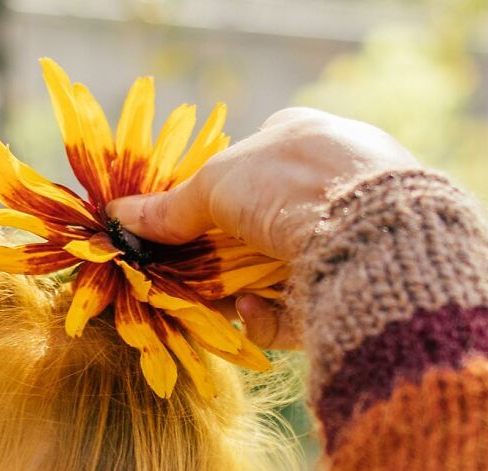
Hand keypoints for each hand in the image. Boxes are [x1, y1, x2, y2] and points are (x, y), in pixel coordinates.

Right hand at [108, 107, 420, 348]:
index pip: (249, 164)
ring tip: (207, 303)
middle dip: (217, 256)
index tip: (180, 225)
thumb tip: (118, 217)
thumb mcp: (216, 185)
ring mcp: (342, 238)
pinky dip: (265, 313)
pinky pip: (293, 309)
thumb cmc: (291, 182)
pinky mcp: (348, 289)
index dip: (212, 194)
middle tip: (183, 273)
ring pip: (270, 275)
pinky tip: (252, 307)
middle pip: (254, 228)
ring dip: (233, 291)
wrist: (368, 235)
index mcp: (304, 140)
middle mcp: (327, 185)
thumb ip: (169, 208)